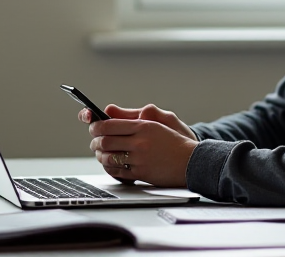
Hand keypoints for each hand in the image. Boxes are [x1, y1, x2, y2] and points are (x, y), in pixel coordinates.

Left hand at [80, 104, 198, 186]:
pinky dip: (110, 168)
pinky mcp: (141, 173)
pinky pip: (117, 171)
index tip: (93, 127)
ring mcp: (140, 159)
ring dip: (100, 156)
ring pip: (109, 157)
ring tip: (101, 153)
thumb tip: (109, 110)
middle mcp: (140, 142)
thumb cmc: (173, 141)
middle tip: (94, 142)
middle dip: (95, 142)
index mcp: (143, 126)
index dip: (96, 126)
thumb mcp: (157, 122)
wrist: (191, 161)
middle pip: (106, 141)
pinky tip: (110, 164)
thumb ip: (132, 116)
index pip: (110, 125)